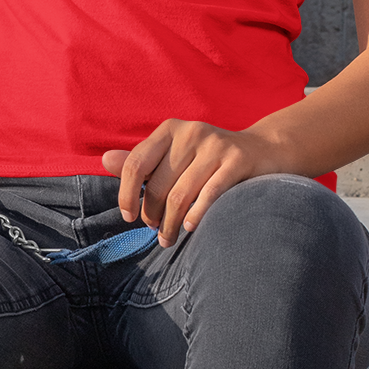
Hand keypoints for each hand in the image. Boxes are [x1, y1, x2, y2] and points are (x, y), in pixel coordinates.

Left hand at [102, 120, 285, 244]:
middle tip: (156, 231)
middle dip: (152, 215)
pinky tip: (191, 228)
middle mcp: (191, 132)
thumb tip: (105, 160)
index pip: (136, 164)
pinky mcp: (237, 161)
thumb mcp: (174, 155)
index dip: (126, 194)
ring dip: (171, 225)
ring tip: (169, 239)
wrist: (263, 151)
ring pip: (180, 195)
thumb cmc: (209, 159)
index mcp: (170, 129)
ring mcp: (216, 145)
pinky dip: (196, 216)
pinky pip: (209, 195)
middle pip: (158, 186)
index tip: (128, 216)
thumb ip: (142, 161)